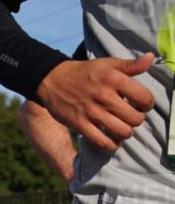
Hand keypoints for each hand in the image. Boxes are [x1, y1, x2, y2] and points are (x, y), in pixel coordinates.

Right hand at [36, 55, 154, 151]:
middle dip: (137, 120)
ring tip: (123, 128)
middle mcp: (104, 96)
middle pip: (135, 118)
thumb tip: (150, 58)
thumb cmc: (84, 72)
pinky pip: (102, 142)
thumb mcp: (107, 63)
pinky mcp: (79, 124)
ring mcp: (91, 112)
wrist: (52, 79)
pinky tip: (112, 141)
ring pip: (122, 132)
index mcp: (113, 79)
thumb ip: (130, 65)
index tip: (142, 105)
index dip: (147, 104)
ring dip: (126, 133)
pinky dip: (111, 145)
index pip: (144, 98)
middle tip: (131, 117)